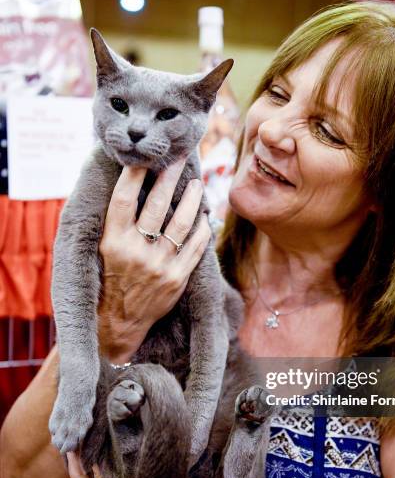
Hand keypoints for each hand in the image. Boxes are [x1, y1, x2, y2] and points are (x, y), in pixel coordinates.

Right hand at [98, 161, 211, 362]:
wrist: (120, 320)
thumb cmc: (112, 277)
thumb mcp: (105, 249)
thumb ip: (118, 221)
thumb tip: (135, 183)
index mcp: (112, 241)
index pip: (123, 199)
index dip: (134, 175)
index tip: (145, 157)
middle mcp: (135, 251)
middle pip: (156, 205)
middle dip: (169, 178)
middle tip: (179, 159)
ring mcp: (158, 265)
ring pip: (181, 223)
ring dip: (192, 200)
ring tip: (197, 184)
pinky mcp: (177, 278)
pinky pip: (196, 246)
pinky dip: (202, 228)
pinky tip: (205, 216)